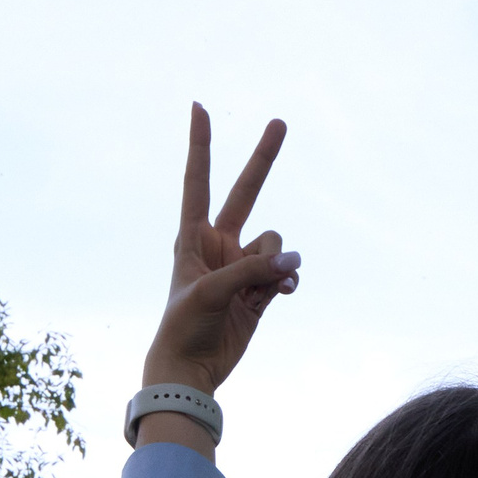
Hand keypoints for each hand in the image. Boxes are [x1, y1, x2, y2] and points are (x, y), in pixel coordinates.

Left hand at [142, 104, 296, 393]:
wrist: (190, 370)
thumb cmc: (184, 326)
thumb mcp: (212, 292)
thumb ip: (252, 271)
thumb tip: (293, 260)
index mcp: (193, 237)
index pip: (198, 182)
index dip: (201, 145)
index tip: (199, 107)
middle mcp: (218, 244)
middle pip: (246, 192)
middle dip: (263, 159)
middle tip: (280, 122)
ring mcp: (241, 266)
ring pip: (274, 243)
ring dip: (277, 262)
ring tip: (267, 286)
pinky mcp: (259, 290)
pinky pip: (284, 270)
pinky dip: (287, 278)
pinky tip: (286, 291)